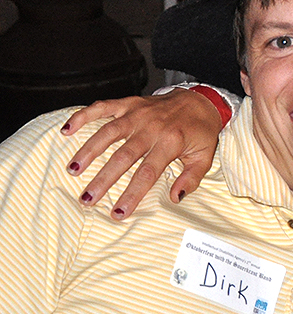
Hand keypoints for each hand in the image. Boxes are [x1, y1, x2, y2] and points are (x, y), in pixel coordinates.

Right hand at [61, 89, 223, 218]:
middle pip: (123, 157)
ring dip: (88, 151)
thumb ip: (191, 179)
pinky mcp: (128, 103)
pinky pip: (102, 107)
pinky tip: (66, 131)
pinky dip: (82, 116)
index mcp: (171, 143)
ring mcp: (137, 114)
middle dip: (103, 180)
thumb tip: (174, 199)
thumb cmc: (200, 132)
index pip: (147, 173)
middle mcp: (151, 127)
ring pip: (108, 133)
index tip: (118, 213)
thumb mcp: (204, 158)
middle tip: (86, 199)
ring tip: (73, 170)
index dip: (131, 194)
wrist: (200, 100)